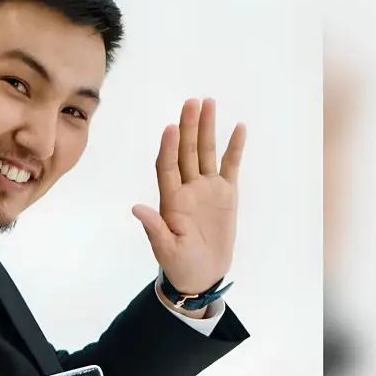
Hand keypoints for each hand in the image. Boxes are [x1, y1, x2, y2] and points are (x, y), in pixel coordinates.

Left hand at [132, 98, 246, 293]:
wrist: (202, 274)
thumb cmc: (180, 264)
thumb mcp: (166, 249)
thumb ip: (155, 228)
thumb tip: (136, 209)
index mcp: (171, 200)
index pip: (167, 167)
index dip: (168, 148)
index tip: (170, 128)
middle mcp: (187, 188)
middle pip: (187, 152)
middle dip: (188, 127)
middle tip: (191, 102)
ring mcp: (207, 188)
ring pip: (207, 152)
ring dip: (207, 128)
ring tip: (208, 102)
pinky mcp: (226, 193)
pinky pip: (230, 166)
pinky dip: (235, 147)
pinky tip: (238, 127)